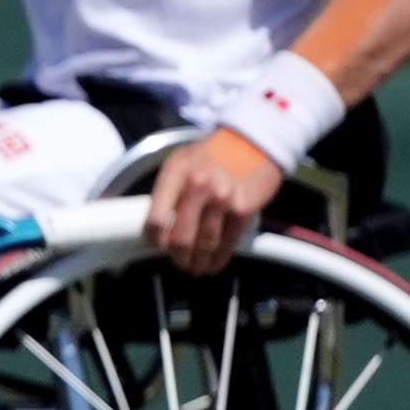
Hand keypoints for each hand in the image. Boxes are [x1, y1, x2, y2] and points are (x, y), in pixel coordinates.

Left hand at [148, 127, 283, 274]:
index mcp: (176, 173)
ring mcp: (223, 199)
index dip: (154, 238)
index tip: (157, 245)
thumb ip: (169, 190)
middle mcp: (198, 186)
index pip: (156, 219)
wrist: (255, 141)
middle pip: (180, 237)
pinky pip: (228, 241)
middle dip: (178, 256)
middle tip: (179, 262)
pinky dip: (220, 258)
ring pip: (205, 243)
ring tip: (196, 268)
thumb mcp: (182, 162)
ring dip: (198, 262)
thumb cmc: (213, 153)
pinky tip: (214, 264)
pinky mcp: (244, 208)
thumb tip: (157, 225)